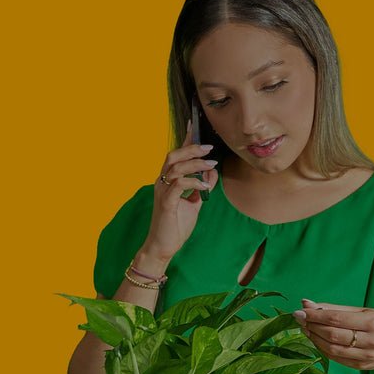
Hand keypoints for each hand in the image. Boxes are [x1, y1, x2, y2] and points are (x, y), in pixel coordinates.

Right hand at [141, 121, 218, 262]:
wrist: (162, 248)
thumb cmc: (175, 227)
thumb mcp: (194, 205)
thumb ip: (201, 188)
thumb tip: (212, 174)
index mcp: (168, 182)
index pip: (176, 156)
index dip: (185, 140)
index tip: (193, 125)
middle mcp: (162, 183)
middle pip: (173, 156)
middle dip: (191, 148)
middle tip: (209, 148)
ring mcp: (162, 192)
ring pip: (176, 167)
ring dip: (196, 164)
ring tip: (211, 165)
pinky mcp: (166, 202)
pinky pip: (179, 185)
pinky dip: (194, 182)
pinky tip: (204, 187)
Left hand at [293, 299, 373, 373]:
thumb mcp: (361, 311)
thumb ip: (334, 308)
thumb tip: (306, 303)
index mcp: (372, 321)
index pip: (336, 318)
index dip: (315, 315)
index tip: (300, 311)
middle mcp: (371, 340)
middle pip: (332, 334)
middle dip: (312, 326)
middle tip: (299, 318)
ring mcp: (366, 356)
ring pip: (332, 349)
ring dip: (314, 338)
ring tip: (305, 328)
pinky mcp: (360, 367)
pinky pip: (335, 358)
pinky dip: (321, 348)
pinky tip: (315, 339)